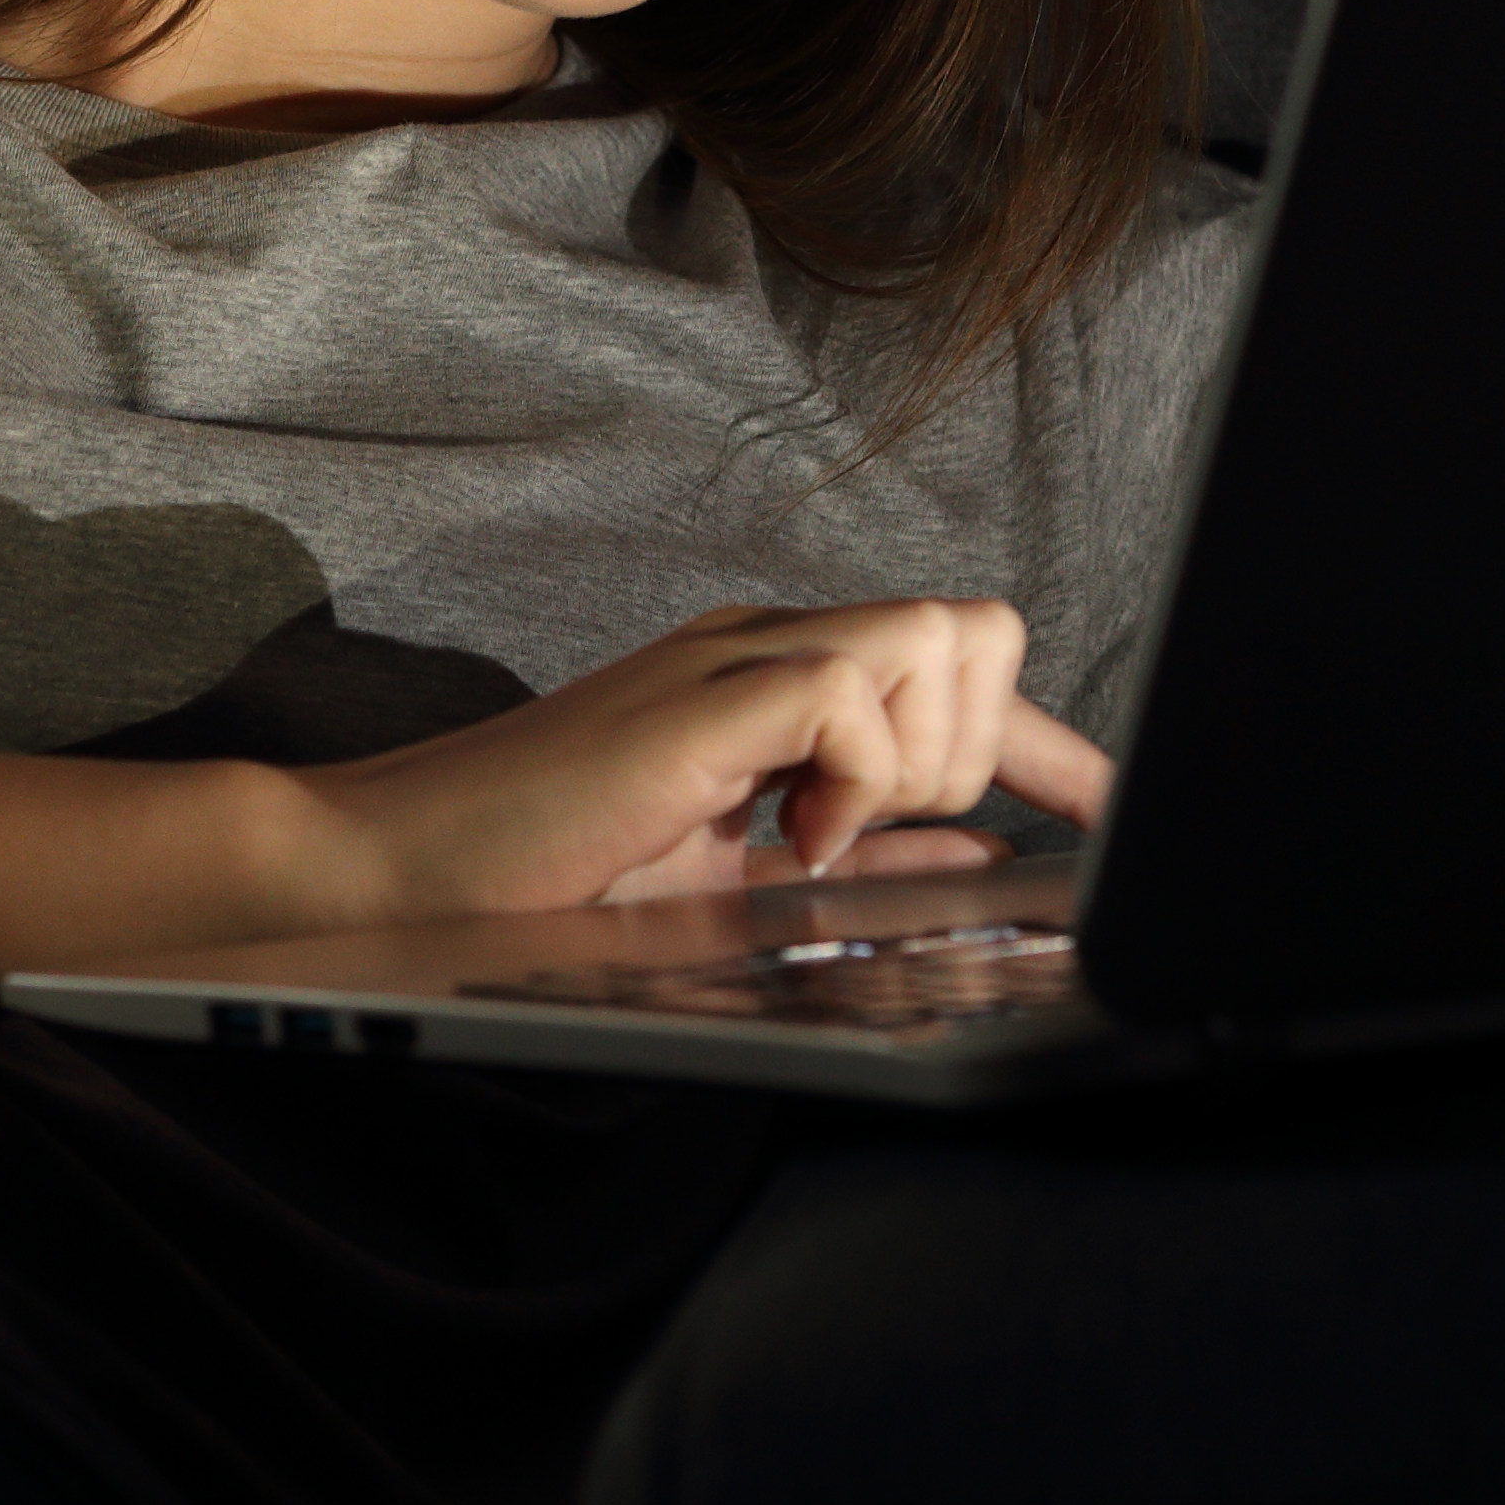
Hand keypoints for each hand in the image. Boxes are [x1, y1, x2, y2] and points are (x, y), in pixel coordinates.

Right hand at [292, 599, 1108, 925]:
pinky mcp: (703, 694)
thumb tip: (980, 850)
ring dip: (912, 759)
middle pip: (979, 627)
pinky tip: (783, 841)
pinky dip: (851, 781)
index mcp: (777, 674)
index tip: (1111, 814)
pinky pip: (855, 691)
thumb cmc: (540, 877)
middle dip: (973, 750)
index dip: (1052, 744)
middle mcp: (767, 641)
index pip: (962, 663)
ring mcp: (733, 656)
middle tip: (864, 835)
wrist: (394, 872)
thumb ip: (856, 851)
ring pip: (937, 636)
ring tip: (816, 834)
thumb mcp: (732, 876)